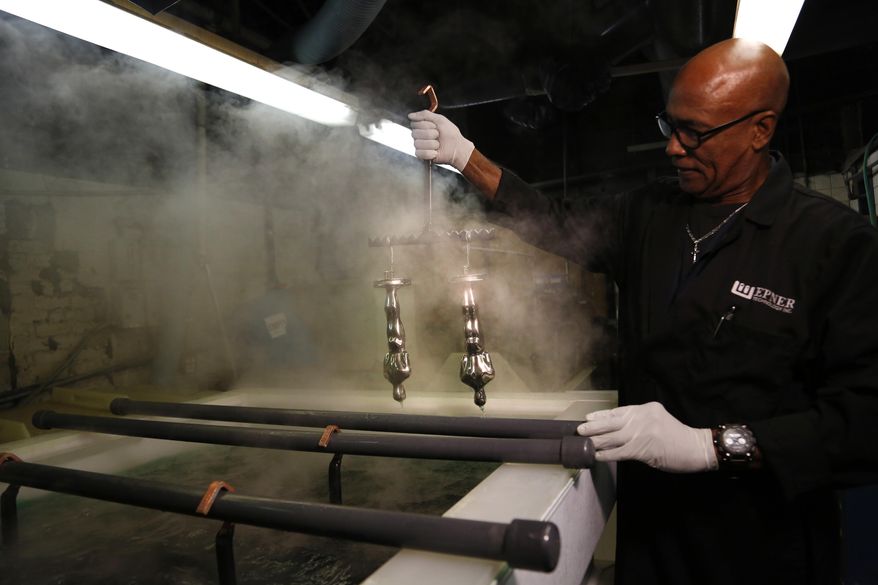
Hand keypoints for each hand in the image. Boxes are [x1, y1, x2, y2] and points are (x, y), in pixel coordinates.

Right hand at [408, 110, 474, 170]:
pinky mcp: (422, 155)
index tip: (435, 126)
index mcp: (421, 126)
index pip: (414, 123)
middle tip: (438, 135)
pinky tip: (435, 152)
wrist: (457, 147)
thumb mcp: (439, 119)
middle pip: (415, 133)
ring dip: (432, 144)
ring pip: (418, 143)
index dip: (427, 124)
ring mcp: (420, 146)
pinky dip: (430, 153)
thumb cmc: (450, 134)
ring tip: (438, 144)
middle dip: (430, 134)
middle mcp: (419, 136)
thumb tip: (411, 116)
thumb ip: (425, 115)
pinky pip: (420, 153)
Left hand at [576, 402, 717, 472]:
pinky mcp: (642, 449)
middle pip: (611, 422)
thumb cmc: (677, 437)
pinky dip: (606, 454)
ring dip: (596, 441)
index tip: (588, 417)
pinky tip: (597, 455)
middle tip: (579, 430)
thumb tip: (616, 429)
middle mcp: (642, 417)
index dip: (601, 415)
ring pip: (612, 437)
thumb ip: (640, 422)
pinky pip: (619, 452)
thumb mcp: (658, 420)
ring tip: (584, 443)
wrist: (696, 448)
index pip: (618, 411)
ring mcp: (641, 433)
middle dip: (594, 426)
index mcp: (645, 409)